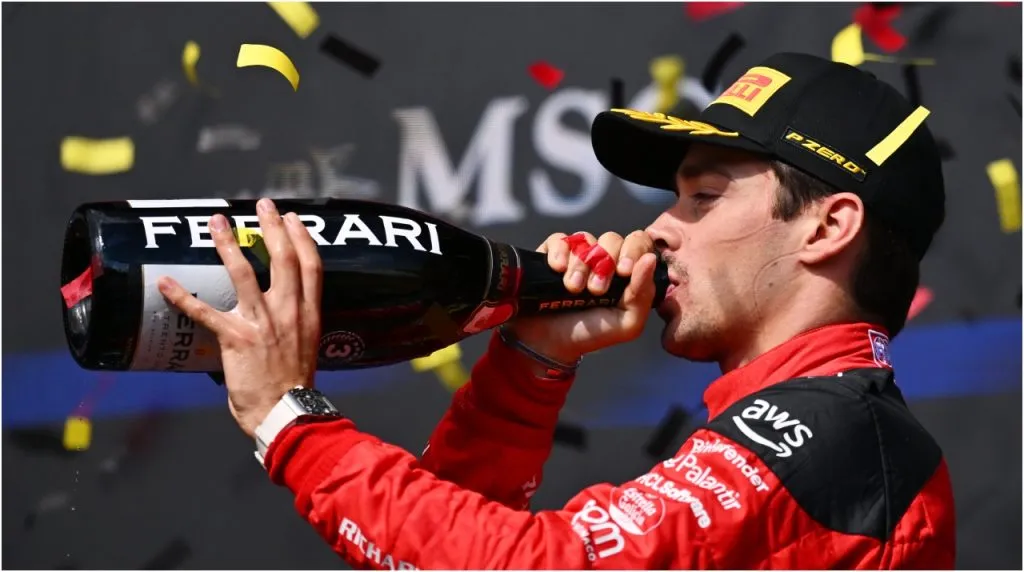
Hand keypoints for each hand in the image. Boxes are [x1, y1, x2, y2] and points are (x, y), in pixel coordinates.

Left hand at [158, 198, 322, 437]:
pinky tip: (165, 282)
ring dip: (229, 244)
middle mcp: (289, 312)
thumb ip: (294, 328)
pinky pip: (204, 312)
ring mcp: (263, 323)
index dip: (303, 238)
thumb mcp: (306, 349)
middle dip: (272, 227)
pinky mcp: (236, 338)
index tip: (294, 219)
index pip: (312, 266)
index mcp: (310, 315)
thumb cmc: (294, 389)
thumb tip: (278, 322)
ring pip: (245, 273)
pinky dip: (182, 296)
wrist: (288, 413)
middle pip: (283, 259)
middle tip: (264, 205)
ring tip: (217, 222)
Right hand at [506, 231, 657, 363]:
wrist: (551, 344)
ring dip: (581, 263)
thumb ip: (643, 293)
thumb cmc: (592, 334)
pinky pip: (559, 239)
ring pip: (585, 239)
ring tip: (573, 288)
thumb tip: (650, 259)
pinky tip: (557, 269)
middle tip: (595, 290)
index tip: (623, 271)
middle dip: (604, 263)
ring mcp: (578, 255)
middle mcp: (604, 259)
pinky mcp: (553, 255)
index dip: (632, 250)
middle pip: (611, 239)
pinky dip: (560, 251)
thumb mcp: (627, 323)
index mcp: (626, 272)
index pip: (638, 243)